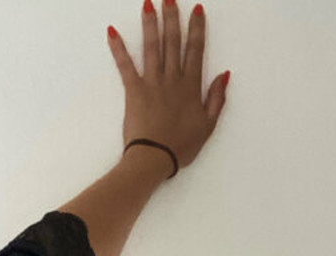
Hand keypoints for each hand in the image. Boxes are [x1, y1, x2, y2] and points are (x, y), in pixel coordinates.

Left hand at [107, 0, 228, 175]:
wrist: (154, 159)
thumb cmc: (181, 146)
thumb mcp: (208, 125)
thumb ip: (217, 98)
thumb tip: (224, 74)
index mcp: (191, 86)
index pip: (196, 50)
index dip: (197, 28)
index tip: (197, 10)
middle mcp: (172, 79)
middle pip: (173, 41)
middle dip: (172, 17)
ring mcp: (152, 83)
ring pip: (152, 47)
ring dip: (150, 23)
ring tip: (148, 4)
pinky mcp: (133, 91)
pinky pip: (125, 65)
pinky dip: (118, 48)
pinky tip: (111, 32)